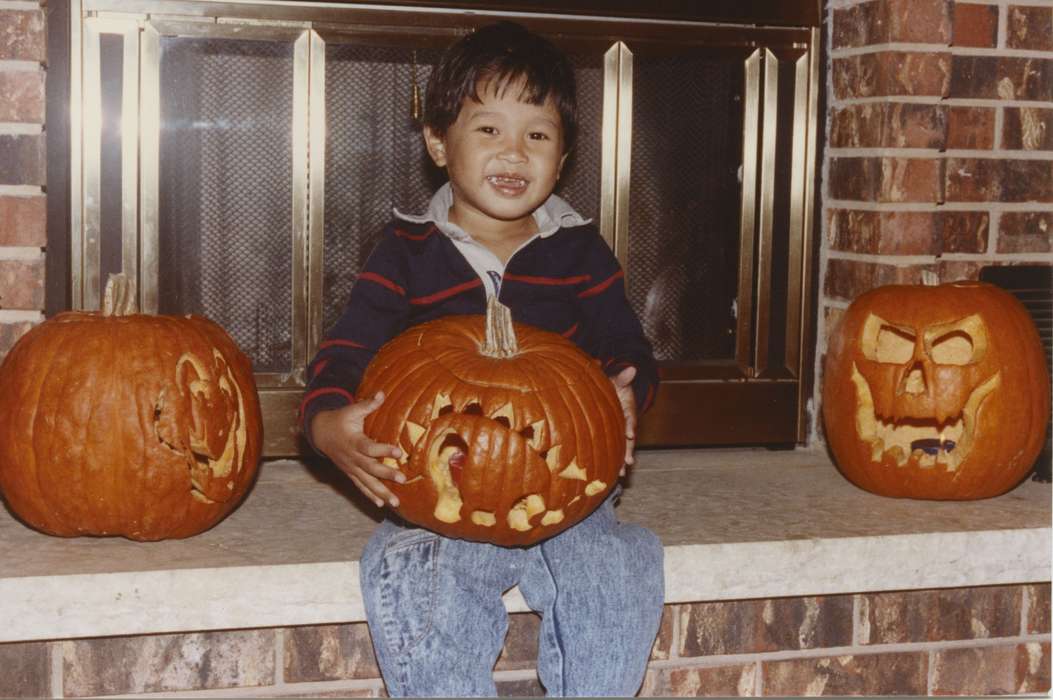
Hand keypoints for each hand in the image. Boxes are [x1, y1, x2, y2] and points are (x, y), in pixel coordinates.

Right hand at [310, 391, 404, 508]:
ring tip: (395, 503)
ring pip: (366, 482)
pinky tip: (382, 506)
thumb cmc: (340, 420)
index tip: (399, 453)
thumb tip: (382, 393)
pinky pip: (361, 487)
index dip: (383, 450)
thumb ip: (368, 405)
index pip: (369, 447)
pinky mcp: (350, 474)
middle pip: (370, 468)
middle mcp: (352, 458)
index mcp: (353, 441)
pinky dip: (371, 496)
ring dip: (381, 493)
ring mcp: (350, 468)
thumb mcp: (352, 410)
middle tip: (402, 479)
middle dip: (386, 475)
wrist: (321, 433)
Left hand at [610, 366, 636, 475]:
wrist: (612, 391)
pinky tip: (612, 473)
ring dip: (622, 459)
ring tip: (622, 473)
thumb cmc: (614, 384)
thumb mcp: (618, 378)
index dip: (630, 425)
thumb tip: (632, 368)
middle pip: (629, 437)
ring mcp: (620, 430)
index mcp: (628, 408)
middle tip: (628, 461)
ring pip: (622, 446)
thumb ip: (623, 376)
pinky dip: (613, 459)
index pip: (630, 417)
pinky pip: (614, 447)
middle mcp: (626, 422)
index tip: (630, 434)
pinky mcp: (613, 435)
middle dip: (628, 449)